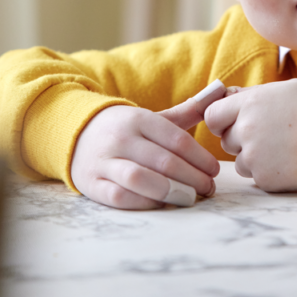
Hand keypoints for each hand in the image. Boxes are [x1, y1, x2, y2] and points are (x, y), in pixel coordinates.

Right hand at [70, 82, 226, 208]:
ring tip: (189, 198)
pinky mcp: (91, 182)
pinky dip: (142, 202)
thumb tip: (220, 91)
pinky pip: (119, 196)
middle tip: (208, 189)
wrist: (75, 134)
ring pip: (140, 179)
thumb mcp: (152, 117)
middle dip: (192, 179)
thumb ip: (186, 110)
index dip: (200, 158)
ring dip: (170, 192)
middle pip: (164, 162)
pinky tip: (161, 204)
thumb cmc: (125, 130)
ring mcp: (104, 161)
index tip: (214, 171)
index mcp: (139, 119)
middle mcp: (121, 138)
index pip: (177, 140)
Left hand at [204, 79, 296, 191]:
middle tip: (269, 134)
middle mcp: (246, 130)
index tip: (232, 122)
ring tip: (282, 148)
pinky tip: (288, 161)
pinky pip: (256, 176)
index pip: (212, 115)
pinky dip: (268, 171)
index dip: (221, 120)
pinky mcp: (264, 178)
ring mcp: (254, 156)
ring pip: (240, 160)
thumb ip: (251, 95)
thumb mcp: (283, 89)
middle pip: (226, 140)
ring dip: (254, 157)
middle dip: (240, 138)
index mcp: (249, 104)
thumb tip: (226, 95)